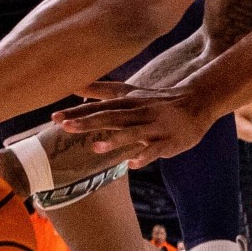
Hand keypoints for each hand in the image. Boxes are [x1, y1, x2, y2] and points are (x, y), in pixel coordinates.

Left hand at [53, 83, 215, 165]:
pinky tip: (131, 164)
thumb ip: (102, 91)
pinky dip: (145, 155)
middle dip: (88, 122)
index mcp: (128, 102)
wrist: (197, 102)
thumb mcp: (129, 93)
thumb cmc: (157, 101)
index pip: (99, 107)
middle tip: (65, 127)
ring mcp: (155, 127)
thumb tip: (75, 86)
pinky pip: (156, 149)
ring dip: (115, 140)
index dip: (77, 113)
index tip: (54, 118)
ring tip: (95, 148)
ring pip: (133, 133)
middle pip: (111, 117)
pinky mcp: (169, 141)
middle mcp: (139, 112)